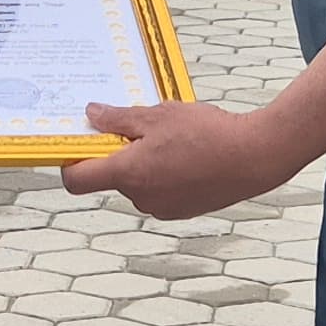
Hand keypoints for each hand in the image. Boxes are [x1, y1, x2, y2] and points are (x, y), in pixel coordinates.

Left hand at [63, 97, 296, 219]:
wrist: (254, 157)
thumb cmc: (208, 134)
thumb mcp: (158, 115)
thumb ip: (119, 118)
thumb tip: (92, 115)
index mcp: (128, 173)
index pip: (77, 181)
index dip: (71, 163)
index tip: (78, 145)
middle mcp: (140, 197)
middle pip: (111, 178)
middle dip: (118, 154)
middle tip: (139, 128)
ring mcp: (161, 208)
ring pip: (137, 183)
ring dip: (144, 163)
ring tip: (172, 139)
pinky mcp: (181, 210)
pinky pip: (159, 191)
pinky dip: (164, 174)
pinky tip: (187, 154)